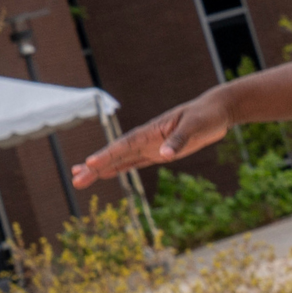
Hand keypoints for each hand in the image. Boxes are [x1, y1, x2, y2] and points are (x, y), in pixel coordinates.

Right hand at [75, 90, 238, 195]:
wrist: (216, 112)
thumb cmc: (205, 116)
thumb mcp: (196, 126)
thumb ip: (179, 140)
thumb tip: (164, 155)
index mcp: (152, 130)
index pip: (124, 145)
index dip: (107, 155)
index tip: (89, 164)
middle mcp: (146, 139)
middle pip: (116, 155)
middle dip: (95, 168)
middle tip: (75, 181)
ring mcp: (151, 146)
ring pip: (120, 160)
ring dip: (101, 169)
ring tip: (80, 179)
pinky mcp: (159, 153)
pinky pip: (134, 162)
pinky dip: (119, 168)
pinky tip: (106, 174)